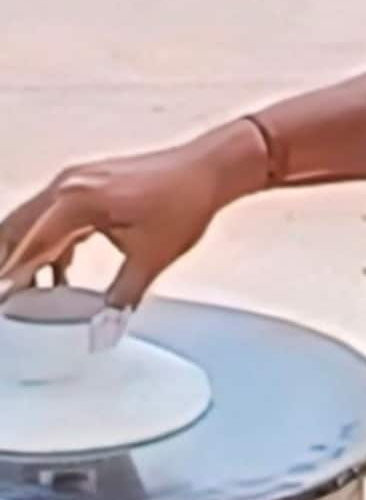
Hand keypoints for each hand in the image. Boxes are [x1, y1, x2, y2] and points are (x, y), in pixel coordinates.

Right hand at [0, 122, 267, 308]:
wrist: (211, 168)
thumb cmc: (185, 202)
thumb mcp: (151, 259)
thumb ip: (120, 298)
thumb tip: (102, 330)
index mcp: (75, 202)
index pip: (26, 248)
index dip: (9, 279)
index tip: (4, 301)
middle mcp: (67, 186)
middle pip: (16, 231)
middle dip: (8, 266)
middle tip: (10, 298)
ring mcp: (76, 181)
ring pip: (32, 223)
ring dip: (25, 256)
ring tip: (25, 295)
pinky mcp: (88, 184)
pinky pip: (53, 217)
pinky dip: (49, 245)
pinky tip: (58, 275)